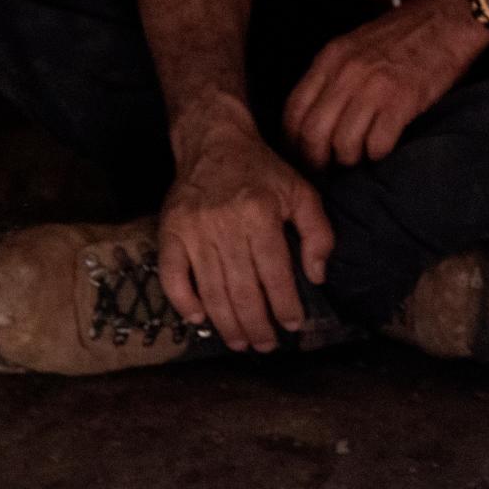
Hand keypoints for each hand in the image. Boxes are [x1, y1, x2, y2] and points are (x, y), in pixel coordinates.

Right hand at [158, 105, 335, 352]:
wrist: (213, 142)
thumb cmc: (263, 171)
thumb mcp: (302, 193)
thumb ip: (318, 233)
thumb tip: (317, 276)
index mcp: (259, 215)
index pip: (275, 274)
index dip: (285, 306)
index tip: (293, 326)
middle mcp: (224, 225)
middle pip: (241, 289)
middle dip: (256, 325)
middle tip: (266, 345)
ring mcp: (192, 230)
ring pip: (210, 289)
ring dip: (226, 323)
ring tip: (241, 343)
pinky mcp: (169, 232)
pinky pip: (172, 276)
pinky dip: (184, 302)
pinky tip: (200, 320)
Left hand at [283, 0, 488, 170]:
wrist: (451, 16)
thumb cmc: (407, 34)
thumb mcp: (356, 45)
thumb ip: (334, 74)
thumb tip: (317, 116)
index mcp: (330, 58)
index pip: (293, 111)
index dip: (293, 142)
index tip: (303, 156)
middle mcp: (347, 72)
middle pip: (313, 134)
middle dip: (318, 161)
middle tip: (329, 170)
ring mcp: (375, 86)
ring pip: (343, 144)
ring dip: (351, 159)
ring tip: (362, 156)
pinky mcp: (404, 99)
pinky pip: (378, 144)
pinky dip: (379, 154)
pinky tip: (384, 148)